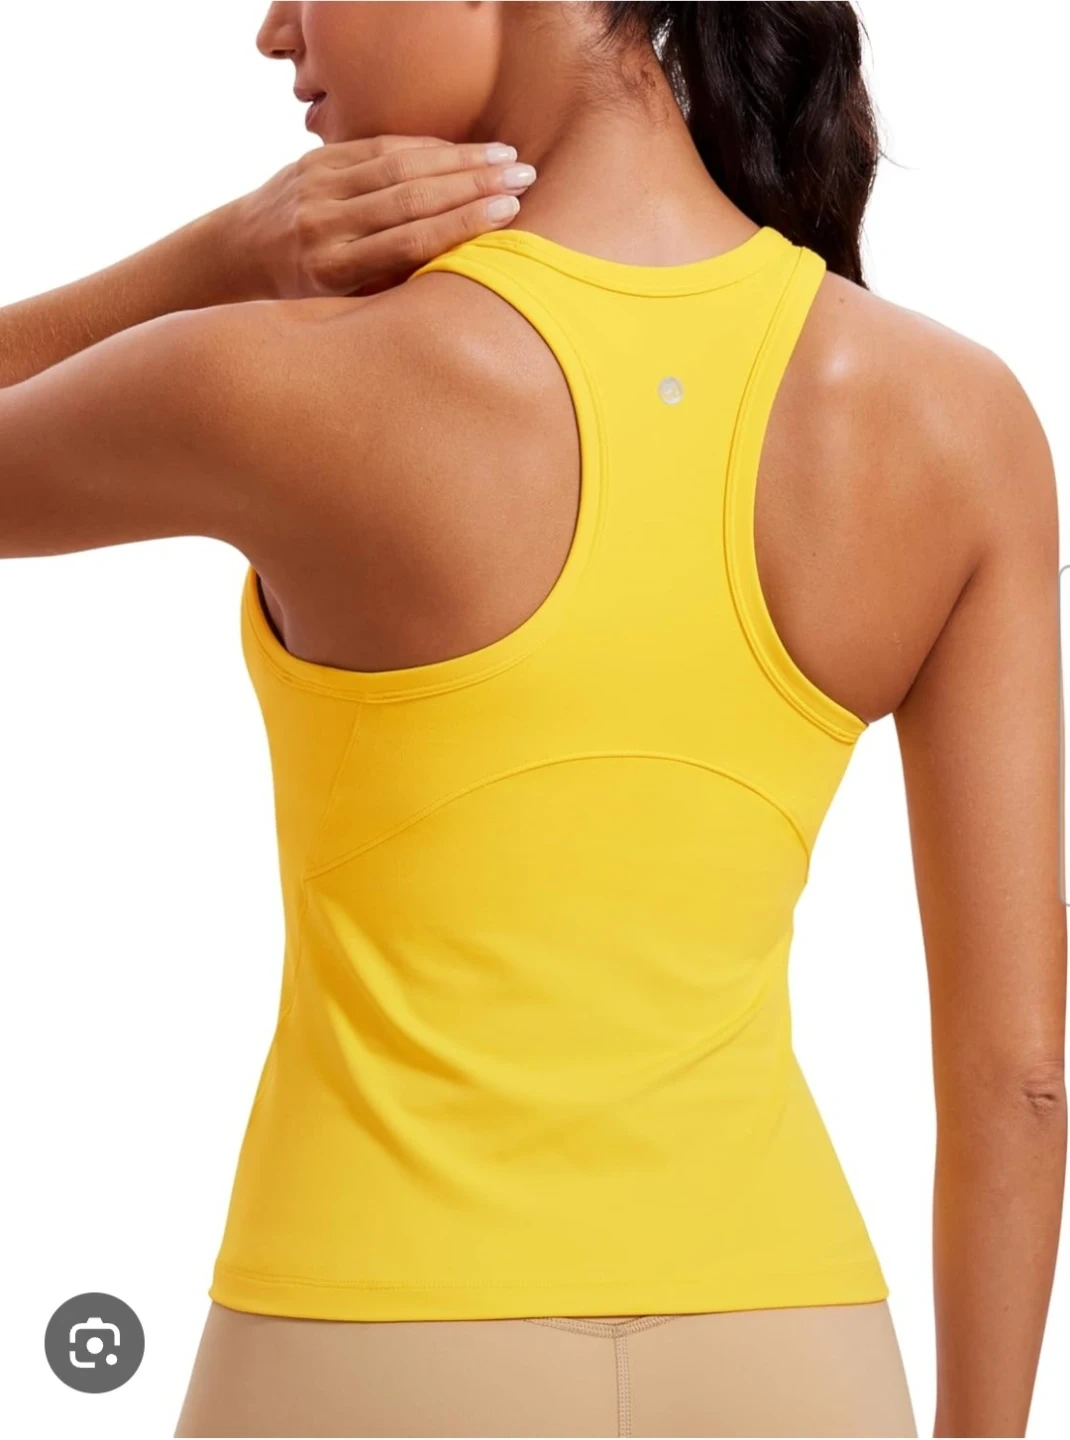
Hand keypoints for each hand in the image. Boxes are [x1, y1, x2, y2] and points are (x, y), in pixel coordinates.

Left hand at [226, 135, 535, 299]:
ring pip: (399, 163)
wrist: (241, 251)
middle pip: (410, 195)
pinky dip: (425, 147)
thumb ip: (392, 284)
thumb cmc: (304, 292)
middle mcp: (324, 223)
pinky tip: (463, 150)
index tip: (509, 212)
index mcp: (332, 268)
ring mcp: (318, 184)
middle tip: (524, 176)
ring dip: (459, 158)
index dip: (463, 223)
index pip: (409, 240)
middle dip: (473, 183)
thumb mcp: (343, 304)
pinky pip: (379, 146)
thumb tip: (464, 271)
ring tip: (506, 157)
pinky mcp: (316, 157)